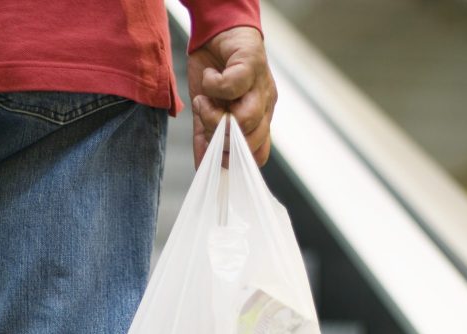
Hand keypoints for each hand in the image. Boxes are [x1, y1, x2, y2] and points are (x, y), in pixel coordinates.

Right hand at [187, 26, 276, 167]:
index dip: (234, 159)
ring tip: (203, 98)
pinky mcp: (252, 64)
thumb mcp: (206, 111)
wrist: (215, 32)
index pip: (258, 154)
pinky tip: (209, 77)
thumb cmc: (214, 73)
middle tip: (204, 118)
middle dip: (220, 136)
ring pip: (244, 119)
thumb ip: (206, 138)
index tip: (212, 152)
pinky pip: (234, 86)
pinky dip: (214, 85)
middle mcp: (264, 105)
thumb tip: (202, 167)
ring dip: (214, 113)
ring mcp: (261, 86)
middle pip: (249, 141)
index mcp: (258, 120)